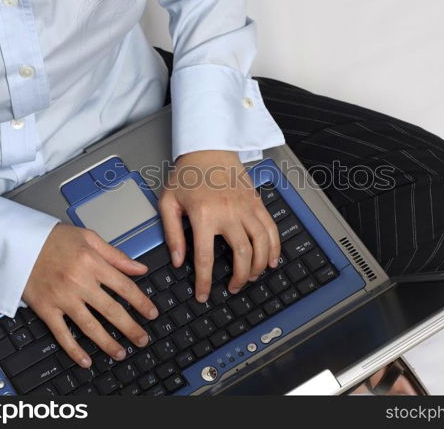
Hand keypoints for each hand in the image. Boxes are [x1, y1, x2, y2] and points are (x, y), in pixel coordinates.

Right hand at [22, 224, 158, 367]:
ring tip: (121, 353)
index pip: (124, 287)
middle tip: (142, 340)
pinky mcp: (45, 308)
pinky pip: (61, 334)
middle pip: (111, 310)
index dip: (141, 302)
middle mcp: (79, 282)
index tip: (152, 313)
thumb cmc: (53, 238)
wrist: (17, 242)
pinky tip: (86, 360)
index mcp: (92, 263)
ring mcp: (62, 298)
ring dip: (107, 343)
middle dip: (130, 328)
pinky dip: (74, 350)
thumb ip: (116, 255)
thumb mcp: (89, 238)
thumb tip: (140, 268)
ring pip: (90, 326)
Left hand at [159, 150, 280, 301]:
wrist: (209, 148)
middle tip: (233, 288)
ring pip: (261, 245)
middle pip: (242, 255)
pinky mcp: (257, 203)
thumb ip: (173, 234)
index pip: (205, 258)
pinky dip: (275, 247)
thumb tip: (178, 260)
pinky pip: (271, 229)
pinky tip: (272, 261)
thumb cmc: (187, 174)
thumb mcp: (168, 202)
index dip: (204, 282)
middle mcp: (229, 214)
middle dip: (240, 278)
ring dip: (259, 266)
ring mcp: (246, 208)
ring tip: (252, 278)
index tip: (203, 295)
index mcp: (204, 216)